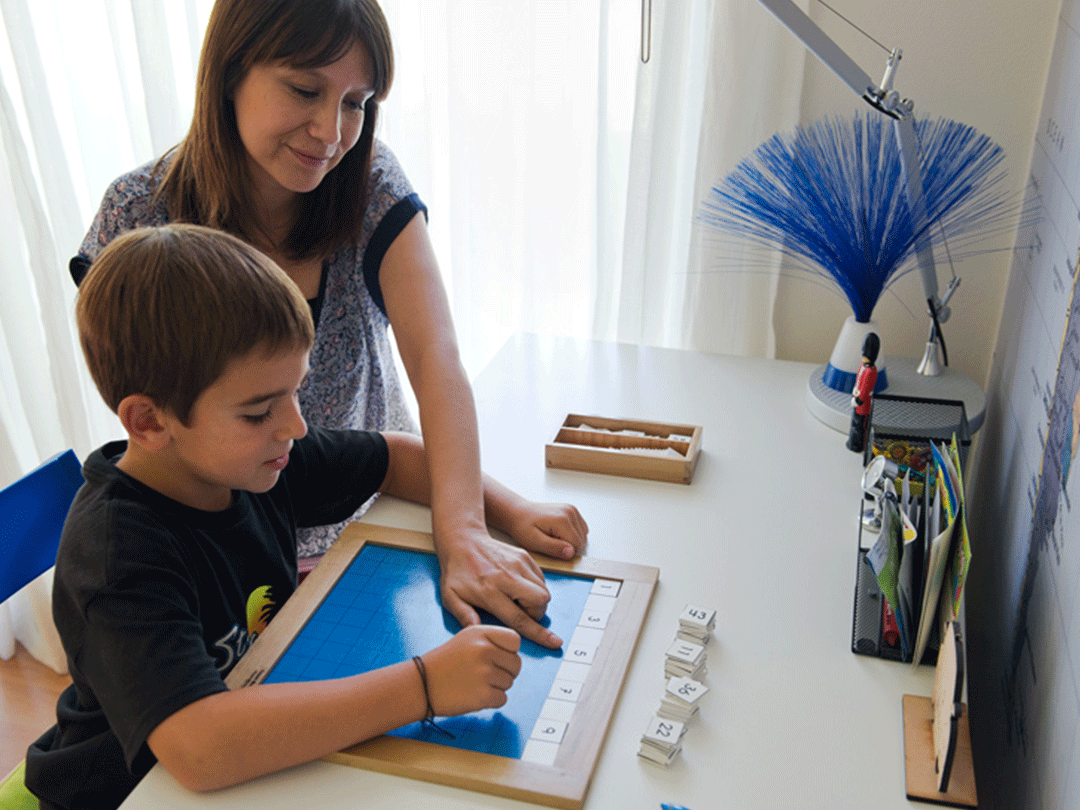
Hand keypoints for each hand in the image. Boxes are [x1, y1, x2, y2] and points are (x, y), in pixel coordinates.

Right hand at [421, 625, 520, 714]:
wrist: (420, 684)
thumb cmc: (445, 662)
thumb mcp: (467, 638)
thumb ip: (492, 641)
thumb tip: (515, 654)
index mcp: (481, 633)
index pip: (515, 641)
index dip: (509, 652)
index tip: (496, 658)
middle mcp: (484, 650)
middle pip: (516, 664)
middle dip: (505, 672)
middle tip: (484, 675)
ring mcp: (484, 673)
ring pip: (509, 683)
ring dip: (496, 687)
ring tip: (474, 683)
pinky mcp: (482, 695)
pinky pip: (502, 699)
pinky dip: (491, 701)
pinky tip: (473, 695)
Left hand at [438, 529, 562, 647]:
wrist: (463, 541)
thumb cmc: (456, 572)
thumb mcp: (450, 597)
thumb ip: (464, 616)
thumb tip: (476, 631)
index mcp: (489, 592)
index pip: (519, 618)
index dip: (538, 633)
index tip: (554, 642)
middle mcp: (507, 577)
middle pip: (539, 601)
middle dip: (537, 614)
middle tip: (521, 612)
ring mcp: (518, 564)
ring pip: (543, 590)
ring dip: (536, 601)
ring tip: (518, 599)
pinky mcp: (524, 556)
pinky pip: (541, 577)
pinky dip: (536, 586)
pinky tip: (520, 587)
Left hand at [504, 501, 587, 560]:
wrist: (518, 512)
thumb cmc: (523, 526)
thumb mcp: (534, 542)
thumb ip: (553, 548)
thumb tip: (571, 553)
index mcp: (562, 520)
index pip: (576, 546)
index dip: (563, 551)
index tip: (549, 545)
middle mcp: (570, 512)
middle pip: (581, 541)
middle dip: (567, 545)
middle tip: (549, 540)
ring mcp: (572, 510)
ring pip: (583, 536)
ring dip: (570, 540)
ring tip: (553, 535)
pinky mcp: (572, 510)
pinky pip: (581, 529)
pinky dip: (573, 534)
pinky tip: (559, 532)